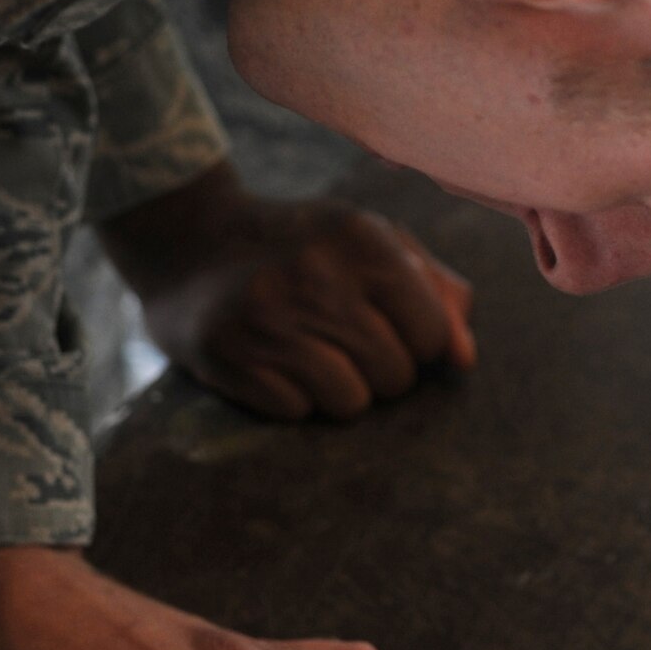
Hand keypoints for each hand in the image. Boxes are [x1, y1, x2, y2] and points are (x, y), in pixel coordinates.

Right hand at [99, 162, 475, 419]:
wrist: (186, 240)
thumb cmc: (302, 247)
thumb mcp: (372, 242)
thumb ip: (434, 291)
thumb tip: (464, 358)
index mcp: (362, 238)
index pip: (430, 334)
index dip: (415, 341)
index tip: (386, 326)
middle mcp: (317, 274)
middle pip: (395, 375)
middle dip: (378, 369)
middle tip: (340, 340)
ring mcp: (269, 317)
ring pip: (349, 401)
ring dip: (337, 389)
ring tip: (308, 352)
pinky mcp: (228, 354)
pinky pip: (296, 412)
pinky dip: (290, 397)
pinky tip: (272, 362)